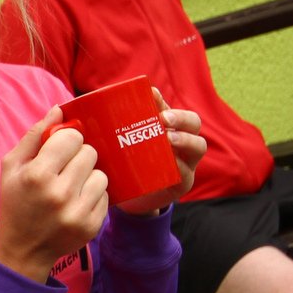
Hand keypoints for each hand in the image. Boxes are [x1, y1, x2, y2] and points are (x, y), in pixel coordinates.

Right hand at [0, 106, 108, 282]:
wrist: (23, 248)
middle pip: (90, 153)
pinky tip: (76, 202)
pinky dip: (93, 196)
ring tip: (72, 186)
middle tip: (65, 168)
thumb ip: (34, 135)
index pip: (72, 138)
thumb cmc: (15, 201)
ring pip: (101, 174)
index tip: (60, 148)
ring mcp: (78, 212)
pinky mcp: (92, 225)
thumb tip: (59, 110)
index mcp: (37, 175)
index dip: (67, 140)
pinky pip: (105, 195)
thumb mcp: (12, 166)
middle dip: (78, 156)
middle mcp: (59, 193)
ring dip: (88, 176)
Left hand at [115, 91, 205, 216]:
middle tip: (163, 118)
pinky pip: (187, 173)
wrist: (134, 198)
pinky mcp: (183, 183)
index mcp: (169, 128)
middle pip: (194, 123)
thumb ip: (119, 129)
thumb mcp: (126, 144)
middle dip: (181, 117)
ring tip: (169, 139)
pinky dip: (180, 166)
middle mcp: (183, 142)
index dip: (164, 101)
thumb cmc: (130, 164)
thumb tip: (94, 107)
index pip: (170, 106)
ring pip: (198, 146)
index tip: (151, 95)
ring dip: (185, 140)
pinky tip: (171, 162)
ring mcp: (187, 162)